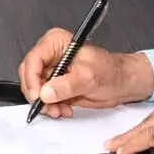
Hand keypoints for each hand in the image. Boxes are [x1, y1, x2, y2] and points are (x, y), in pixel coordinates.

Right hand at [14, 34, 153, 118]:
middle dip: (38, 94)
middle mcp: (52, 55)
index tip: (38, 96)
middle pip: (30, 75)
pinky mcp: (57, 84)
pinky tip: (64, 109)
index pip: (33, 60)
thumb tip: (46, 92)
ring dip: (45, 104)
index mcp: (57, 43)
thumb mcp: (89, 77)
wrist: (123, 83)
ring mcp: (53, 70)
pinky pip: (45, 97)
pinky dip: (51, 107)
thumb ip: (66, 85)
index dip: (32, 80)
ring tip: (59, 110)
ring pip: (36, 89)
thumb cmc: (112, 71)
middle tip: (48, 107)